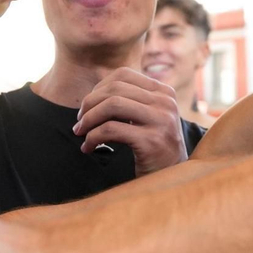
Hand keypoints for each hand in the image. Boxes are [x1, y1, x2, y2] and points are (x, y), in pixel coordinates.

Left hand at [73, 68, 188, 174]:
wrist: (173, 178)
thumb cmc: (154, 147)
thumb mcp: (148, 117)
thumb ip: (130, 101)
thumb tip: (91, 96)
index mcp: (164, 92)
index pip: (123, 75)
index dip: (99, 88)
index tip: (88, 107)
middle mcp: (165, 103)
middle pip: (115, 89)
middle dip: (89, 104)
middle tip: (79, 122)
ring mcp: (161, 121)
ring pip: (112, 105)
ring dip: (89, 119)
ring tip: (80, 132)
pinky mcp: (151, 141)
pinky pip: (111, 130)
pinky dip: (93, 137)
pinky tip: (88, 147)